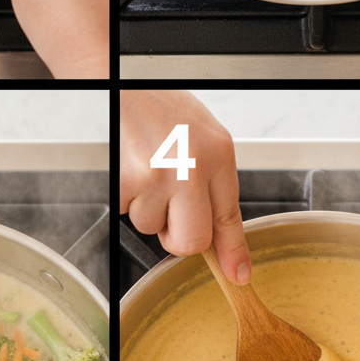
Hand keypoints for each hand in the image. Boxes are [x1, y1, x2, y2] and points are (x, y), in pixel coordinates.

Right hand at [120, 89, 250, 282]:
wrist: (122, 85)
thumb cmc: (162, 107)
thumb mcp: (205, 137)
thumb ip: (215, 183)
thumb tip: (218, 231)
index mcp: (218, 154)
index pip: (230, 218)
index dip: (233, 253)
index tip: (237, 275)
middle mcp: (191, 168)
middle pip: (191, 242)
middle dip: (178, 238)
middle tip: (172, 214)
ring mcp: (157, 177)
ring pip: (151, 227)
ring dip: (146, 207)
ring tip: (147, 171)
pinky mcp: (125, 182)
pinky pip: (124, 212)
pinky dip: (124, 197)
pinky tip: (131, 169)